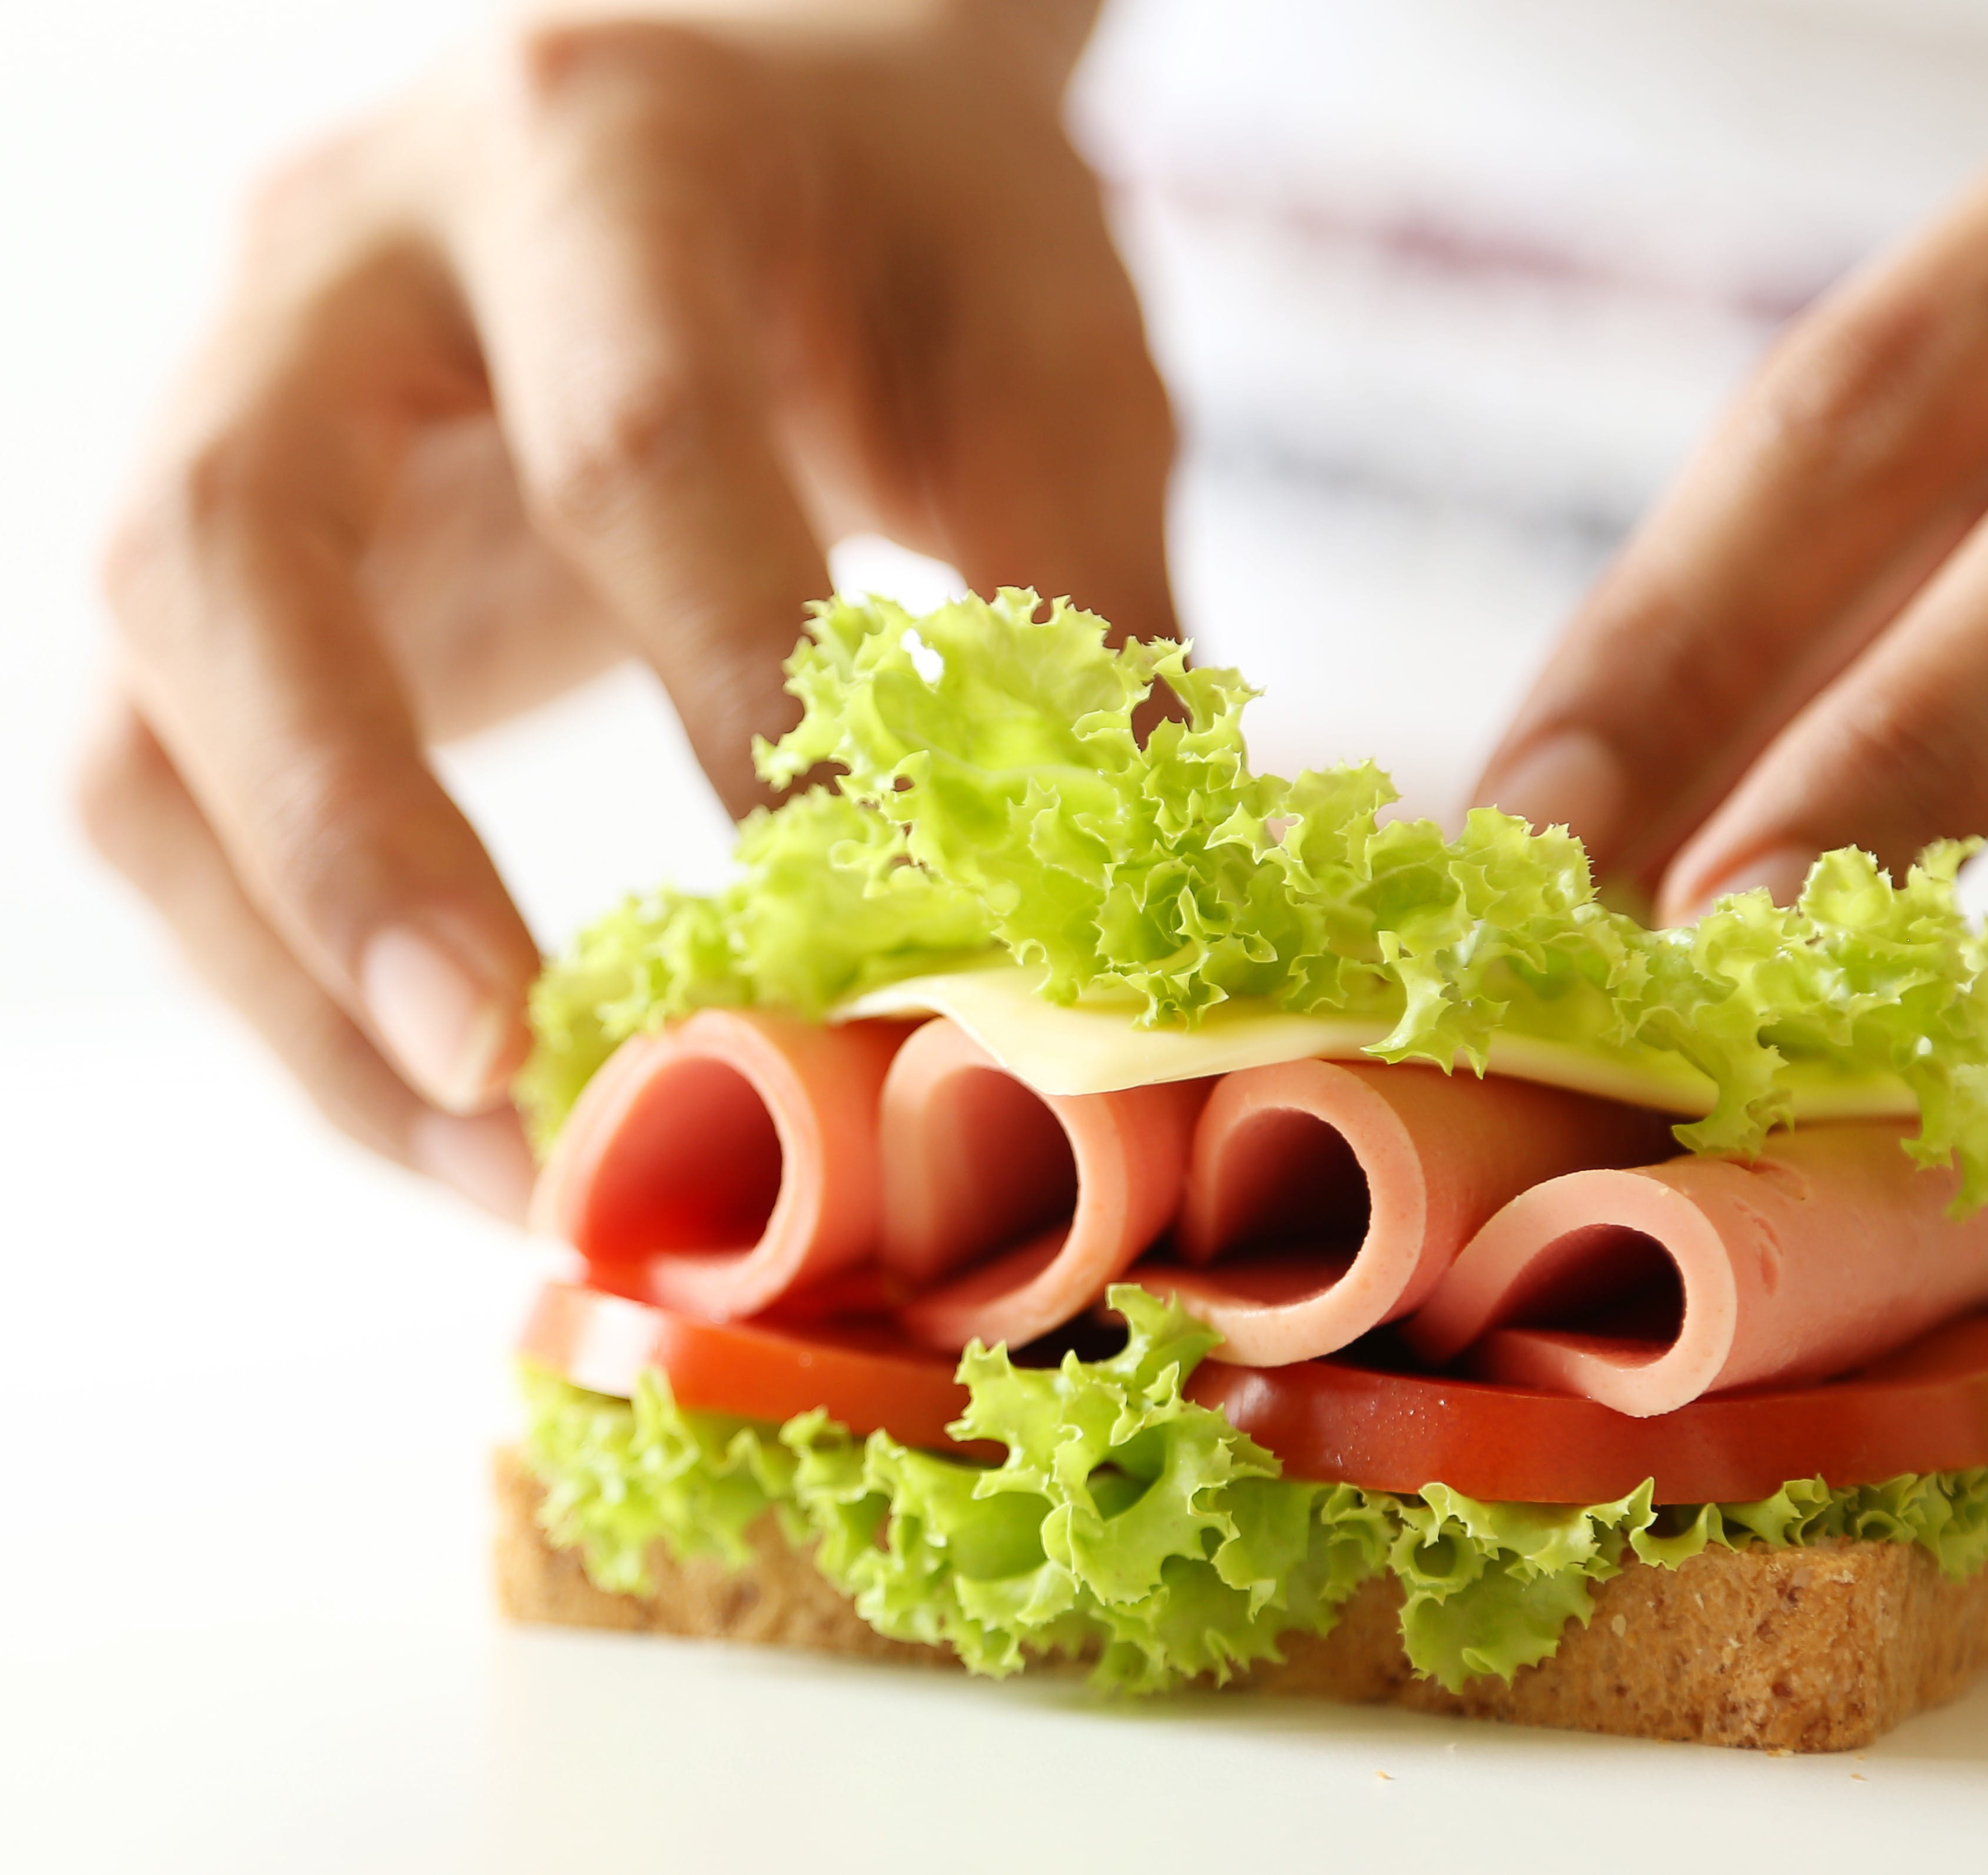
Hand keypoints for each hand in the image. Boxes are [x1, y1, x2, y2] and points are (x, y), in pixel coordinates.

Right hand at [78, 2, 1171, 1213]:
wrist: (768, 120)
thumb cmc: (917, 240)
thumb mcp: (1044, 368)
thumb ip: (1084, 618)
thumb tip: (1108, 930)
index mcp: (599, 158)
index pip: (629, 447)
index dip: (725, 705)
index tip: (846, 943)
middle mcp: (349, 258)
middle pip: (233, 551)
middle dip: (362, 846)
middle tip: (516, 1072)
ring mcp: (236, 403)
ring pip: (151, 714)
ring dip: (304, 979)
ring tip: (507, 1165)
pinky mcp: (224, 557)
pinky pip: (165, 787)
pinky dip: (295, 977)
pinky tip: (459, 1097)